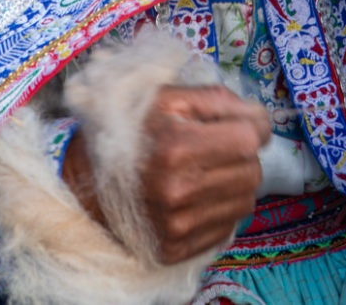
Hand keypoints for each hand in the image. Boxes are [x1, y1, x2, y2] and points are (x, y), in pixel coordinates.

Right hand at [63, 84, 270, 263]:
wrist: (84, 181)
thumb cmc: (130, 130)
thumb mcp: (166, 97)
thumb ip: (217, 99)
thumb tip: (260, 118)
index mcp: (175, 146)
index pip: (249, 139)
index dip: (253, 126)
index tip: (245, 124)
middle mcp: (178, 190)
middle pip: (252, 172)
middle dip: (243, 155)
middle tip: (219, 146)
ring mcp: (177, 224)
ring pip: (245, 201)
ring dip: (234, 183)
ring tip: (206, 170)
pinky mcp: (175, 249)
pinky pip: (227, 227)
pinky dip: (219, 208)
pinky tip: (196, 195)